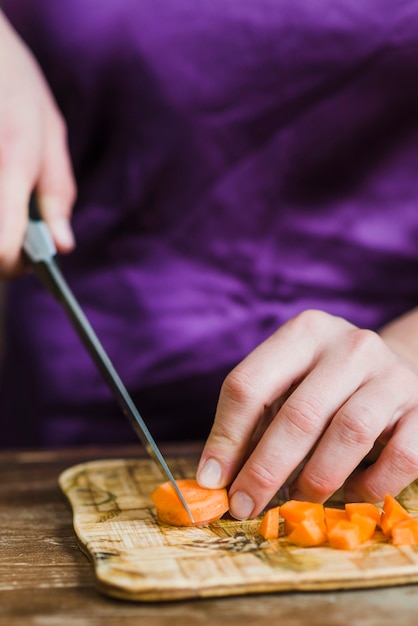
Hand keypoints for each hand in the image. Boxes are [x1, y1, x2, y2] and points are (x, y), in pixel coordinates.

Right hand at [0, 12, 75, 276]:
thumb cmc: (14, 86)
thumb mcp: (49, 133)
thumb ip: (58, 193)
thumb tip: (63, 246)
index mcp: (12, 165)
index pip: (2, 249)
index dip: (13, 267)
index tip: (24, 263)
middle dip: (3, 246)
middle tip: (16, 228)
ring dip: (2, 222)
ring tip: (12, 197)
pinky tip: (6, 187)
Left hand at [197, 309, 417, 518]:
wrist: (396, 369)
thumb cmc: (325, 384)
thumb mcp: (287, 384)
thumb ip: (254, 421)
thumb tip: (217, 478)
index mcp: (304, 333)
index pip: (249, 384)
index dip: (225, 437)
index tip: (212, 480)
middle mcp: (349, 346)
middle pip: (298, 414)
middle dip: (264, 470)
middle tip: (244, 505)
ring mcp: (391, 376)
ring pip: (349, 433)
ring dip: (315, 480)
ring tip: (295, 502)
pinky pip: (399, 458)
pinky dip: (369, 486)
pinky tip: (349, 496)